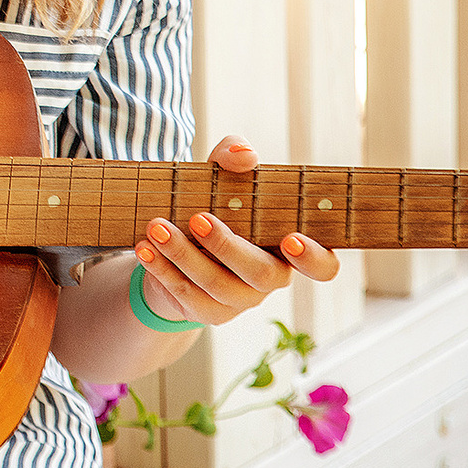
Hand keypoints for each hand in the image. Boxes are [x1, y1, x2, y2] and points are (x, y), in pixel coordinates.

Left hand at [131, 137, 340, 326]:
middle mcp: (270, 277)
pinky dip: (163, 270)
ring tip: (156, 227)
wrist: (174, 244)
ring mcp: (240, 300)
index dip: (314, 258)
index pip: (322, 265)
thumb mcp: (219, 176)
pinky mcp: (208, 312)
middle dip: (228, 247)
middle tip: (198, 218)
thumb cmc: (212, 204)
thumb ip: (233, 158)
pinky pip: (187, 296)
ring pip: (218, 286)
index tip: (291, 238)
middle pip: (262, 274)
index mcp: (288, 248)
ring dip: (184, 255)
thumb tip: (243, 155)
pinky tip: (145, 248)